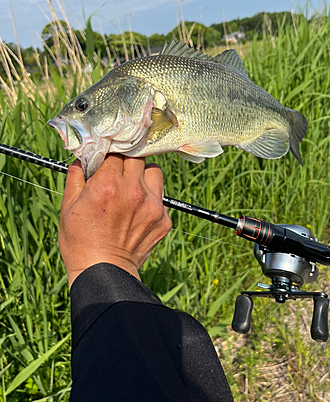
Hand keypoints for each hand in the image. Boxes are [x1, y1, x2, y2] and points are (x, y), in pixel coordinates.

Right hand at [59, 154, 171, 285]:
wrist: (104, 273)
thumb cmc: (80, 241)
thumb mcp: (68, 207)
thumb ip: (76, 177)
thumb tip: (82, 159)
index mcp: (108, 184)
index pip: (116, 152)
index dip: (110, 154)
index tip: (106, 160)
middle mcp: (134, 190)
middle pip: (138, 156)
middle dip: (127, 160)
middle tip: (119, 172)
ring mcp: (152, 205)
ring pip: (155, 172)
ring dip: (144, 174)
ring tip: (132, 187)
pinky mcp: (164, 219)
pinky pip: (161, 197)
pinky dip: (150, 198)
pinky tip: (137, 211)